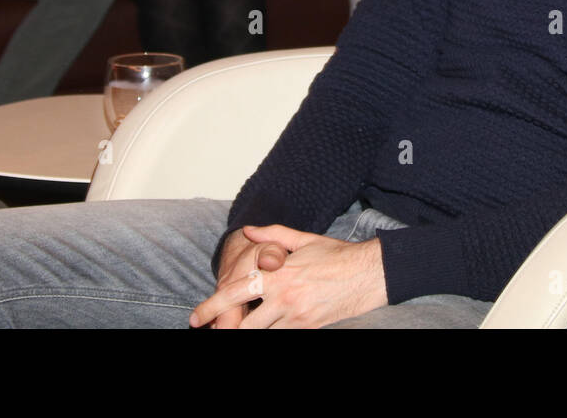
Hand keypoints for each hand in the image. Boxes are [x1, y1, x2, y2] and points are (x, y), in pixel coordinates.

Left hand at [191, 224, 387, 328]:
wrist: (370, 274)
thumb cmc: (336, 254)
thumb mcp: (304, 239)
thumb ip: (273, 235)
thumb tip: (248, 231)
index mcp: (279, 274)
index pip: (235, 293)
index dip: (211, 307)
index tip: (196, 317)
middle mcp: (285, 298)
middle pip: (244, 325)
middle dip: (227, 329)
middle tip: (215, 330)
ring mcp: (297, 316)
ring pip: (262, 334)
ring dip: (249, 331)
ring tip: (241, 326)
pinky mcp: (309, 327)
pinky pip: (282, 335)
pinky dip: (272, 331)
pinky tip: (268, 326)